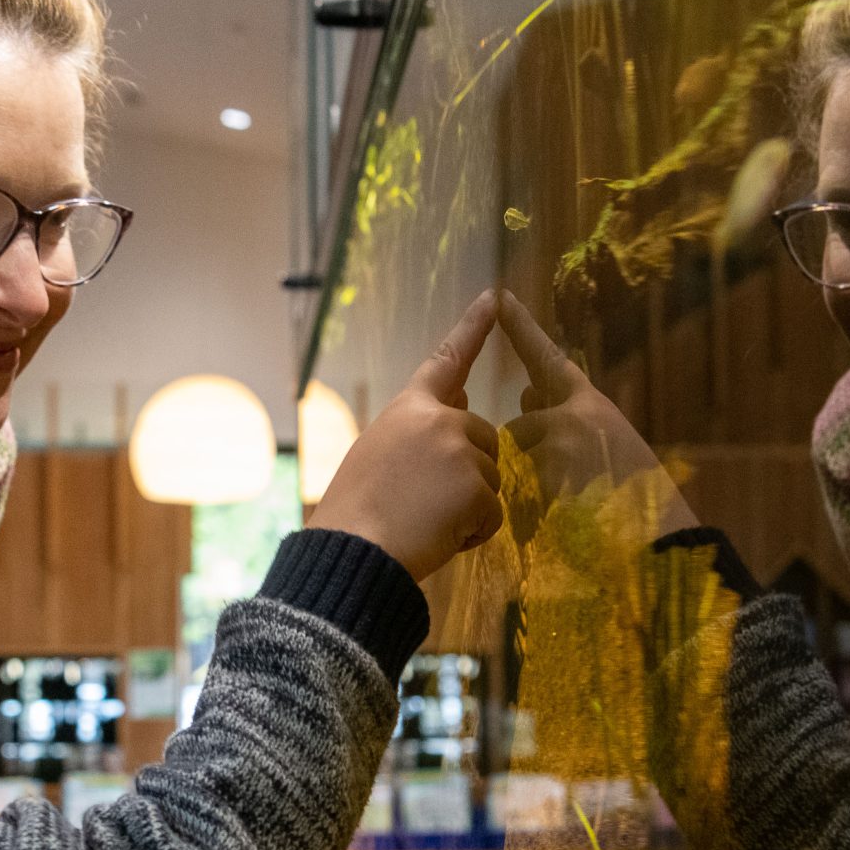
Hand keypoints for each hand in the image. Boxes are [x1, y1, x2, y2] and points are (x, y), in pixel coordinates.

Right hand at [308, 293, 505, 581]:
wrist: (353, 552)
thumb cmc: (356, 512)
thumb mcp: (378, 453)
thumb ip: (419, 428)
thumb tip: (460, 401)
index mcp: (408, 408)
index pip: (446, 360)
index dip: (473, 327)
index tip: (496, 297)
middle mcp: (438, 420)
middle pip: (484, 440)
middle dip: (469, 473)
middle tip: (424, 504)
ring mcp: (459, 450)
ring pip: (491, 479)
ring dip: (469, 508)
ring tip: (425, 522)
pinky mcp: (476, 486)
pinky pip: (493, 513)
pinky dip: (473, 533)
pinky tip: (438, 537)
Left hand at [495, 291, 696, 535]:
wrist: (657, 539)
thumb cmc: (636, 500)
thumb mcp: (607, 448)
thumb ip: (568, 421)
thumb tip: (527, 399)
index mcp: (594, 405)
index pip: (548, 360)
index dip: (523, 331)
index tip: (500, 299)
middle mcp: (576, 415)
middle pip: (523, 424)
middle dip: (531, 452)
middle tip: (567, 474)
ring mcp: (561, 443)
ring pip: (520, 460)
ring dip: (533, 484)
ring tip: (575, 503)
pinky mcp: (549, 475)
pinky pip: (520, 489)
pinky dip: (534, 508)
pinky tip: (567, 518)